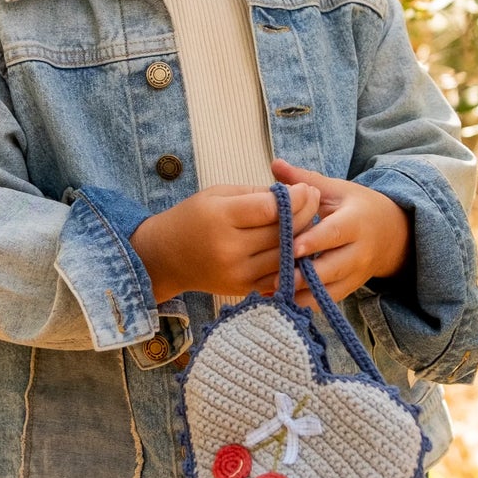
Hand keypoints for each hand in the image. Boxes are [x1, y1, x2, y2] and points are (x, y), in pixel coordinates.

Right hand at [132, 181, 320, 304]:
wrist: (165, 258)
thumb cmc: (192, 218)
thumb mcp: (216, 194)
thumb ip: (255, 194)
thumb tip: (294, 195)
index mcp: (221, 218)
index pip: (270, 209)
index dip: (295, 198)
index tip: (306, 189)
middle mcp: (230, 249)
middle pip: (283, 232)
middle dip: (305, 213)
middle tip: (313, 200)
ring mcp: (237, 273)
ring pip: (286, 255)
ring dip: (304, 238)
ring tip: (308, 220)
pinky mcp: (243, 288)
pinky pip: (279, 275)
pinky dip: (293, 260)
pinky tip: (297, 245)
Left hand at [271, 157, 410, 304]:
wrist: (391, 234)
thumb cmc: (355, 207)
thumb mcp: (336, 190)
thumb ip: (304, 180)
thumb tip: (275, 164)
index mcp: (355, 221)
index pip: (335, 233)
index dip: (314, 241)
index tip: (292, 248)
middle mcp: (359, 251)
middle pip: (332, 267)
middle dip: (305, 275)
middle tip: (276, 278)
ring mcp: (356, 274)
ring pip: (330, 290)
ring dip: (303, 293)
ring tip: (275, 292)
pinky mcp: (350, 289)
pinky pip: (328, 301)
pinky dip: (307, 303)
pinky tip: (282, 301)